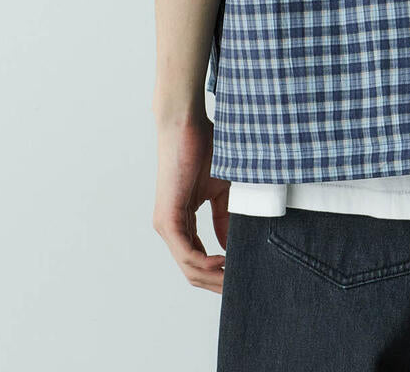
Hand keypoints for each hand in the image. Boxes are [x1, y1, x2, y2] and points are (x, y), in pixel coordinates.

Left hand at [152, 111, 229, 294]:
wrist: (187, 124)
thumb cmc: (204, 150)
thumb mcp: (221, 190)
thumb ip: (225, 217)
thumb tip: (230, 246)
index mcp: (182, 222)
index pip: (199, 260)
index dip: (220, 273)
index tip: (242, 276)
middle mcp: (170, 228)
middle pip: (193, 271)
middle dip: (218, 282)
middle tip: (243, 286)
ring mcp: (166, 225)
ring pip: (189, 266)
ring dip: (214, 276)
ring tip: (236, 278)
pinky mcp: (167, 218)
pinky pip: (186, 252)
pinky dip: (205, 262)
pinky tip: (223, 262)